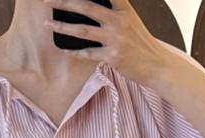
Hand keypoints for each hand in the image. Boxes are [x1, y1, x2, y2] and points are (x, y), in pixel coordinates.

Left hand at [42, 0, 163, 83]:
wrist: (156, 64)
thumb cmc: (140, 42)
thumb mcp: (130, 19)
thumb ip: (112, 10)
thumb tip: (88, 8)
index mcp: (123, 8)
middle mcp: (118, 20)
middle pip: (86, 7)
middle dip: (64, 2)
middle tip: (48, 0)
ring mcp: (115, 39)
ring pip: (83, 30)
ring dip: (62, 27)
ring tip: (48, 25)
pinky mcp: (113, 56)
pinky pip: (88, 53)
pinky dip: (74, 51)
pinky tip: (65, 49)